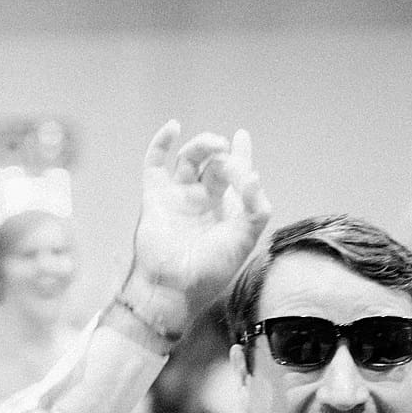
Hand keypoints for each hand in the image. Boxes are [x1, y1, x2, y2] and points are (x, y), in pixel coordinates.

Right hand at [122, 120, 272, 332]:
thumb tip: (254, 176)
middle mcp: (204, 201)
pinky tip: (173, 126)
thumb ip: (255, 208)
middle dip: (224, 155)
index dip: (241, 155)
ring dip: (202, 146)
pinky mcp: (156, 196)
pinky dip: (162, 143)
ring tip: (215, 146)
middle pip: (215, 164)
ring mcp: (179, 196)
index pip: (236, 176)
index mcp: (227, 211)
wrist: (173, 285)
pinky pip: (156, 163)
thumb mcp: (244, 240)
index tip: (242, 136)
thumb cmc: (211, 270)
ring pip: (190, 159)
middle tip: (229, 155)